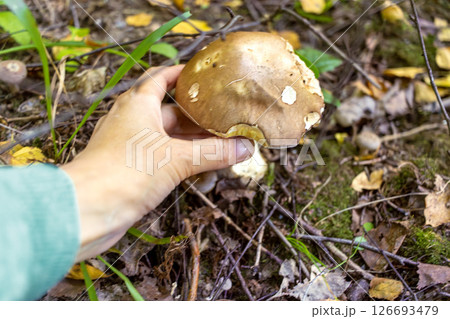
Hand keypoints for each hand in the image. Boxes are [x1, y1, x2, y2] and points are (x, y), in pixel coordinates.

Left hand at [62, 65, 252, 261]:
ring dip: (192, 143)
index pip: (161, 78)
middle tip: (225, 120)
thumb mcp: (176, 158)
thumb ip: (212, 152)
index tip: (204, 75)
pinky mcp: (130, 169)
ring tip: (221, 146)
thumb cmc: (125, 172)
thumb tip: (245, 148)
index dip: (182, 74)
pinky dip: (180, 162)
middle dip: (198, 118)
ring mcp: (130, 145)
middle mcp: (132, 120)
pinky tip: (199, 170)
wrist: (86, 210)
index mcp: (138, 104)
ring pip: (167, 138)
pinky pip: (161, 158)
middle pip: (171, 112)